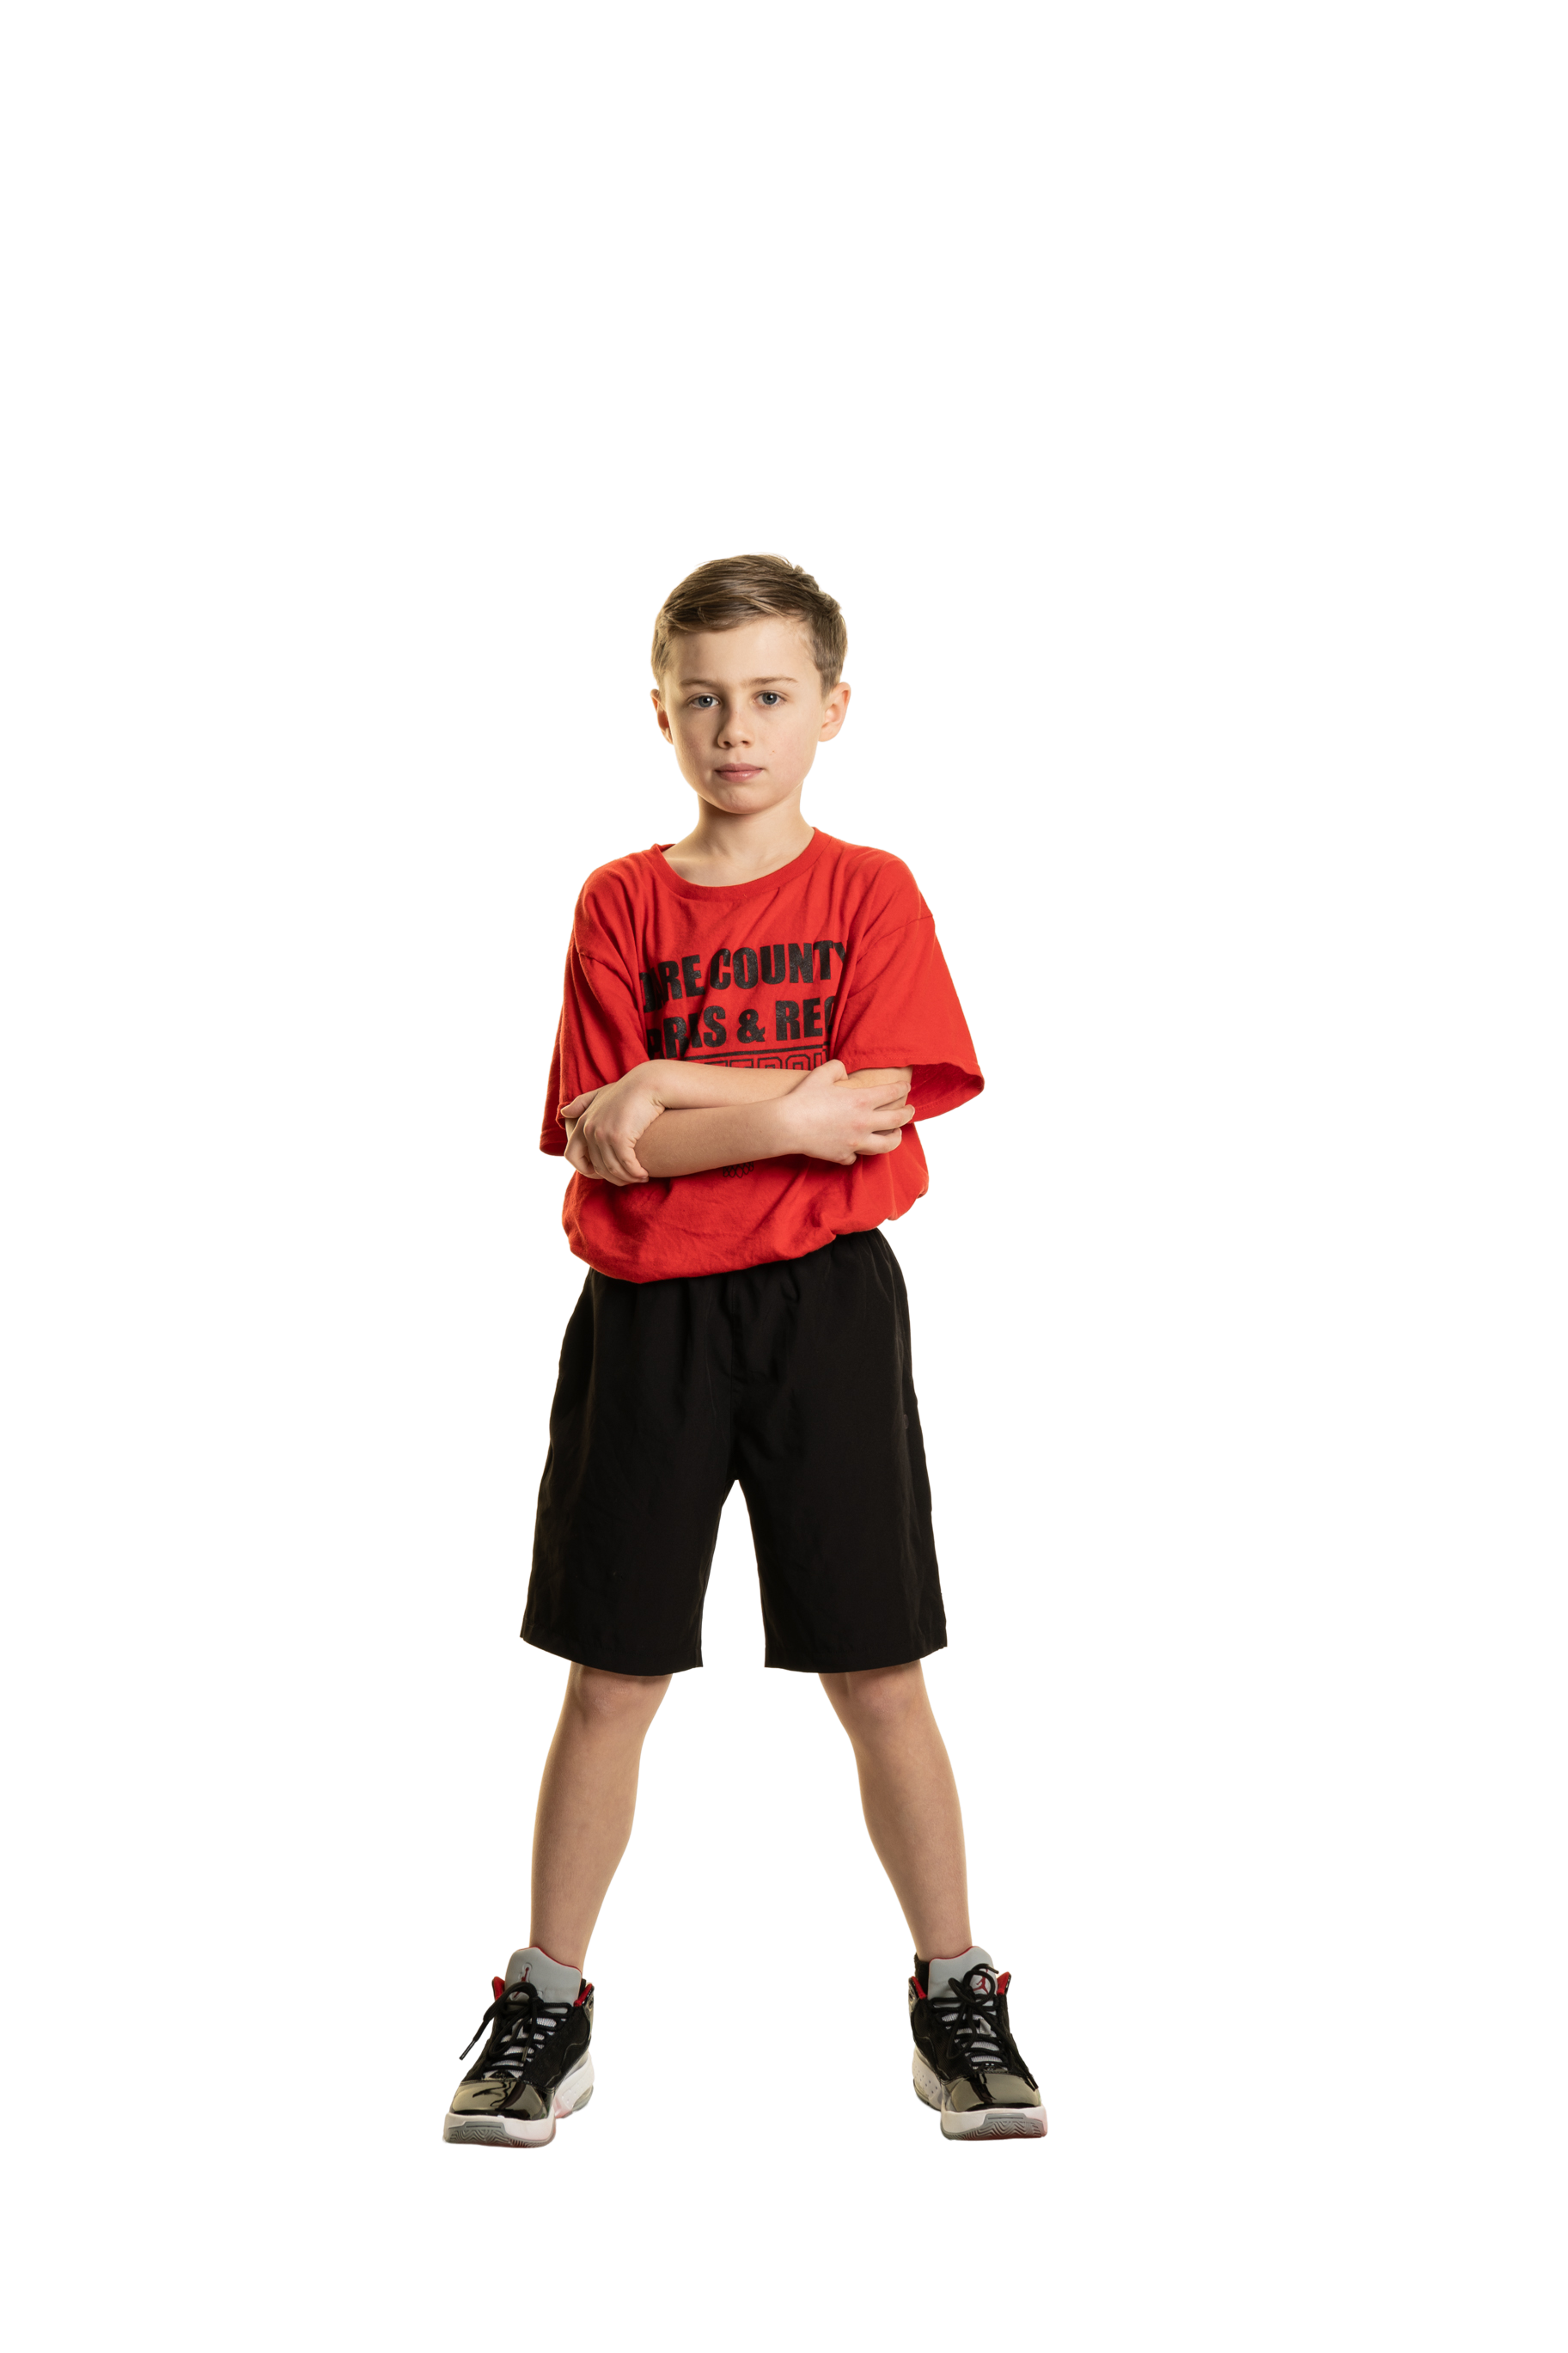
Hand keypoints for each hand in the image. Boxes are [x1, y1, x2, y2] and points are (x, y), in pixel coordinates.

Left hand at [558, 1069, 664, 1185]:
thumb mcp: (600, 1095)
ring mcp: (602, 1134)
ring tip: (639, 1178)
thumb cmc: (627, 1090)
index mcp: (582, 1123)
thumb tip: (564, 1112)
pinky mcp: (619, 1137)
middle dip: (612, 1178)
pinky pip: (626, 1165)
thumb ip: (582, 1104)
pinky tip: (644, 1174)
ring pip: (612, 1168)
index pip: (572, 1155)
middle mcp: (589, 1130)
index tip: (601, 1173)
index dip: (584, 1169)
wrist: (648, 1084)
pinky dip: (636, 1173)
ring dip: (627, 1178)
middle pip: (597, 1166)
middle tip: (627, 1180)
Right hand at [777, 1059, 914, 1166]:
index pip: (891, 1093)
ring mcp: (856, 1142)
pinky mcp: (843, 1156)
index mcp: (862, 1100)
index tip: (906, 1086)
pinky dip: (858, 1153)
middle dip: (908, 1114)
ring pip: (886, 1145)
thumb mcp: (821, 1073)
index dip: (901, 1088)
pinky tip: (858, 1149)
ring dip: (895, 1138)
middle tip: (911, 1110)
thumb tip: (844, 1071)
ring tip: (897, 1134)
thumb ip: (837, 1067)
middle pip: (897, 1120)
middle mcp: (864, 1123)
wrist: (787, 1125)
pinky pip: (856, 1157)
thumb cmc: (803, 1097)